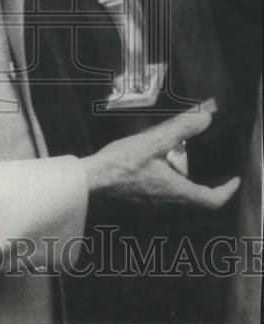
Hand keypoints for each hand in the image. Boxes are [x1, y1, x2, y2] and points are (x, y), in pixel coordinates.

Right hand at [83, 98, 240, 208]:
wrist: (90, 180)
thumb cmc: (120, 163)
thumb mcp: (153, 141)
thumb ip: (181, 129)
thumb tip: (206, 117)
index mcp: (176, 192)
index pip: (212, 200)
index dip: (227, 190)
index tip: (234, 179)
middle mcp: (168, 204)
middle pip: (197, 201)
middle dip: (207, 185)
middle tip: (211, 168)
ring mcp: (153, 205)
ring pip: (180, 198)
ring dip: (187, 182)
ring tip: (182, 161)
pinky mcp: (140, 201)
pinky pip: (164, 196)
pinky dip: (171, 183)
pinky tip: (158, 166)